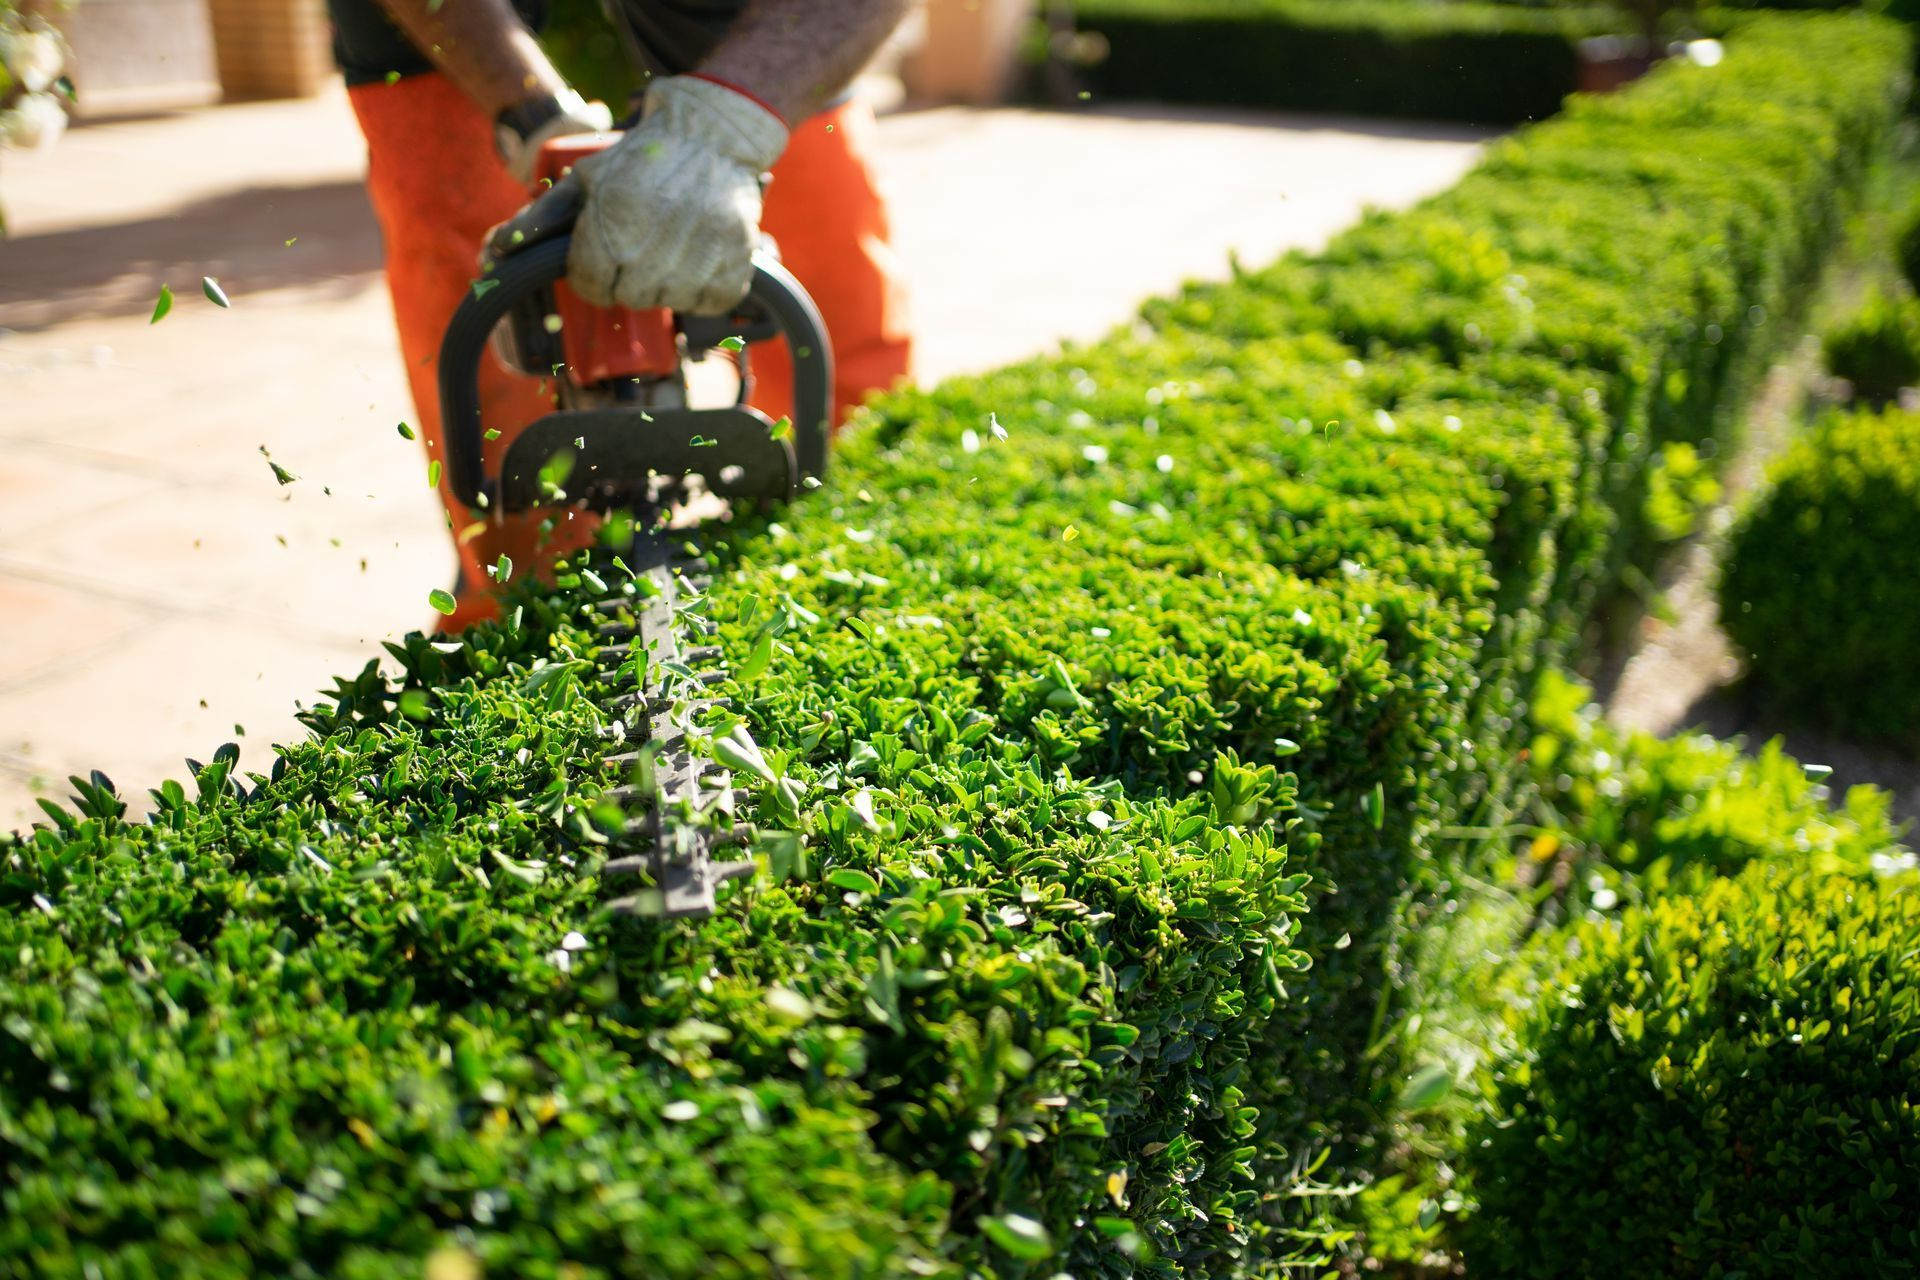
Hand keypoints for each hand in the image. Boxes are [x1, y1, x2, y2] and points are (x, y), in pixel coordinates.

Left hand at [489, 76, 787, 315]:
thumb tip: (497, 251)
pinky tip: (698, 260)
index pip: (590, 287)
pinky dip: (704, 289)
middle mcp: (653, 250)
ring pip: (669, 304)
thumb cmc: (640, 158)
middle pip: (629, 298)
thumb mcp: (584, 179)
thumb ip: (540, 217)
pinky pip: (710, 302)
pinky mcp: (734, 264)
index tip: (604, 258)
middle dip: (628, 279)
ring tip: (670, 251)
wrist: (710, 136)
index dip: (592, 274)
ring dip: (666, 285)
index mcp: (612, 227)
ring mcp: (698, 259)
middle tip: (640, 248)